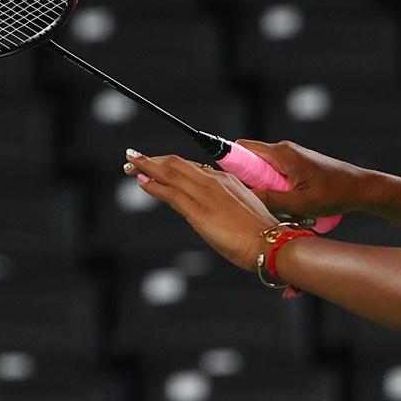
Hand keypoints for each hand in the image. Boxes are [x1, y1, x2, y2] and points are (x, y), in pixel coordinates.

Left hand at [122, 149, 275, 271]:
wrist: (270, 242)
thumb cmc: (262, 233)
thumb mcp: (244, 212)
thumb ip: (227, 207)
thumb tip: (216, 213)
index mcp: (227, 180)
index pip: (192, 168)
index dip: (170, 164)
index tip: (156, 164)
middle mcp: (215, 181)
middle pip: (176, 164)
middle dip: (152, 160)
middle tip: (133, 158)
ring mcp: (205, 194)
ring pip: (170, 173)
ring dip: (146, 167)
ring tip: (129, 164)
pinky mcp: (198, 211)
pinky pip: (170, 193)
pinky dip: (153, 185)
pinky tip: (141, 181)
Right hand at [233, 139, 372, 217]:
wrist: (361, 189)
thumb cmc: (335, 193)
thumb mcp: (300, 202)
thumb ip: (270, 200)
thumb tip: (243, 199)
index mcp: (281, 153)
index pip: (242, 149)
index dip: (228, 163)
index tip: (224, 183)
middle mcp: (283, 151)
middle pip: (249, 162)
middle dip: (248, 183)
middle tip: (255, 202)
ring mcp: (290, 158)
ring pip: (263, 172)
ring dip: (265, 190)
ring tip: (278, 206)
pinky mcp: (296, 167)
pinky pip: (275, 177)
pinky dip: (277, 191)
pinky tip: (289, 205)